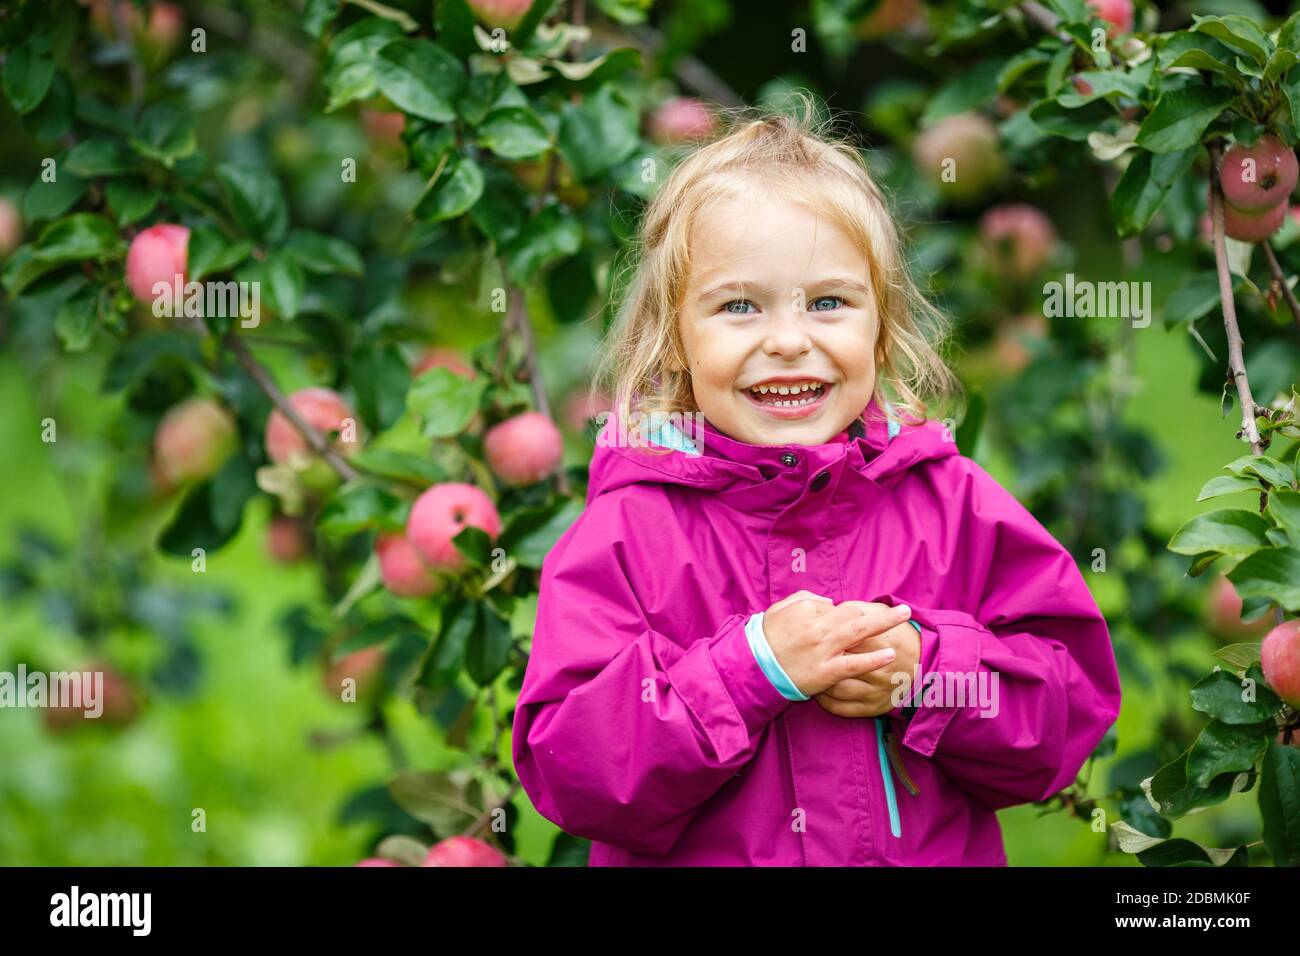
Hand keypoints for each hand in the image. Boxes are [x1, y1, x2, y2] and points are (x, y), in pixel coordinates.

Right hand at [762, 591, 910, 697]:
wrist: (753, 668)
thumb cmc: (766, 638)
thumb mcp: (781, 609)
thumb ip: (807, 600)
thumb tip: (830, 603)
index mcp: (807, 610)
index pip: (838, 606)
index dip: (848, 613)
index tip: (854, 622)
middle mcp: (817, 627)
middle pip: (853, 614)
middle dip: (879, 614)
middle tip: (903, 611)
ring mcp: (822, 650)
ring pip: (858, 633)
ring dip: (885, 624)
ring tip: (905, 619)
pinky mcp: (825, 672)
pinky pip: (853, 664)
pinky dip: (873, 659)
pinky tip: (890, 655)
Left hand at [813, 600, 920, 718]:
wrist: (925, 662)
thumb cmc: (897, 633)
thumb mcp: (880, 614)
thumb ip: (854, 609)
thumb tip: (827, 607)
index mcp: (881, 642)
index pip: (845, 639)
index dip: (824, 635)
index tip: (810, 632)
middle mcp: (879, 670)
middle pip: (839, 664)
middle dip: (819, 659)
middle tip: (803, 654)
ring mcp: (876, 691)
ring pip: (837, 689)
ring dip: (819, 682)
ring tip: (808, 672)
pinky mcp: (873, 707)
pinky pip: (843, 708)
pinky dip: (826, 701)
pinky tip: (818, 691)